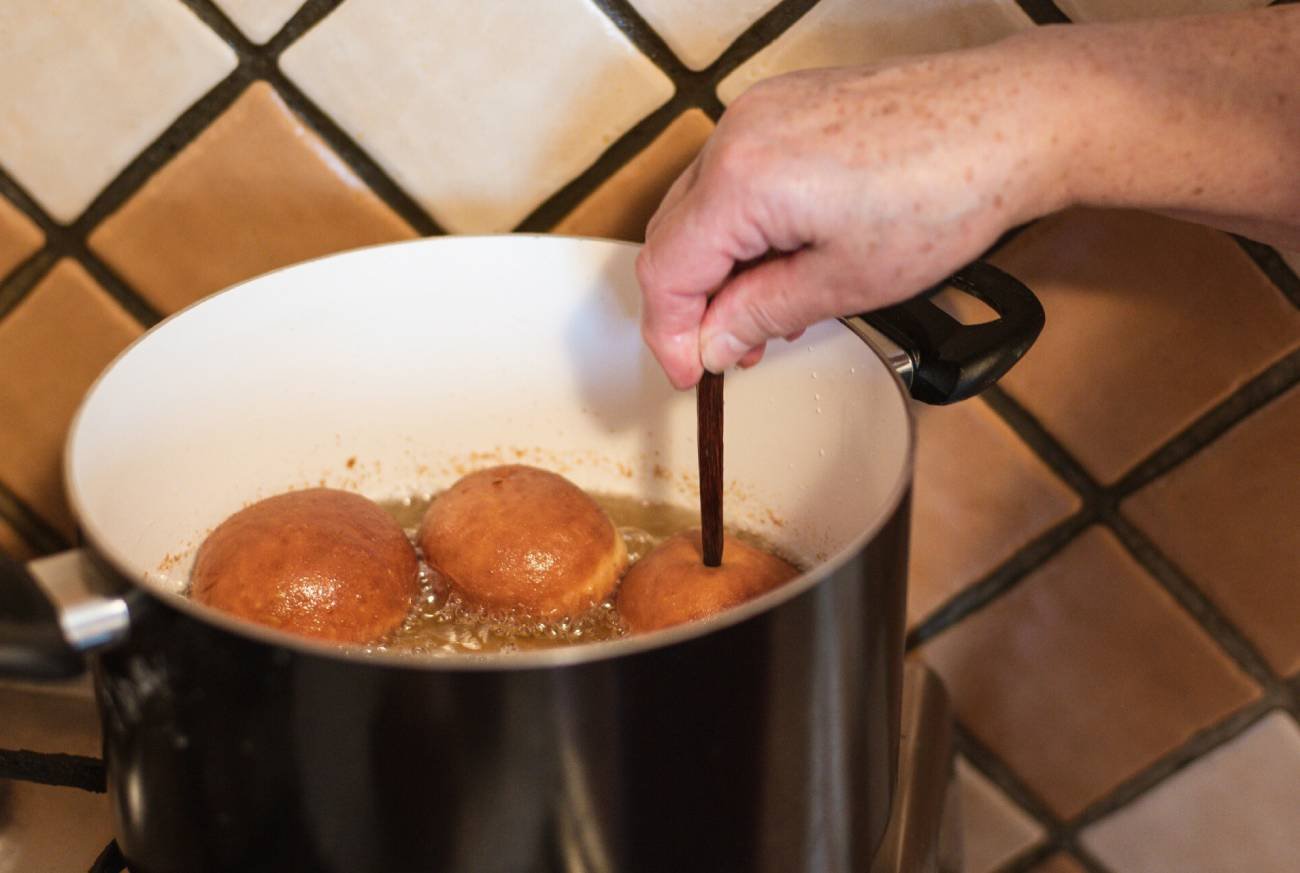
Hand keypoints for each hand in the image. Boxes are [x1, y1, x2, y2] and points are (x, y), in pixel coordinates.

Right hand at [637, 37, 1070, 388]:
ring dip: (719, 266)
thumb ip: (760, 315)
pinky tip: (782, 257)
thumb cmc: (949, 192)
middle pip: (673, 235)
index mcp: (742, 179)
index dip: (668, 334)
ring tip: (766, 311)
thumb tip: (714, 340)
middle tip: (731, 349)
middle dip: (693, 303)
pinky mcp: (786, 105)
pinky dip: (743, 224)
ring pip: (701, 206)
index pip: (665, 270)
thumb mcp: (845, 283)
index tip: (688, 371)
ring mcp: (761, 112)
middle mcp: (739, 132)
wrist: (1012, 121)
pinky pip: (734, 174)